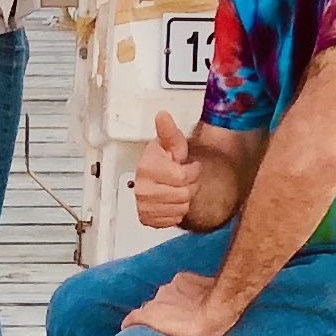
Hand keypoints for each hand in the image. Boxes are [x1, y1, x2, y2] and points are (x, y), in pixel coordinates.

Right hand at [122, 268, 233, 335]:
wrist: (219, 305)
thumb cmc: (202, 329)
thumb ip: (162, 334)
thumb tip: (159, 335)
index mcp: (150, 315)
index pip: (132, 318)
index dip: (131, 324)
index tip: (129, 328)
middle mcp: (156, 299)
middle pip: (152, 307)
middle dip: (158, 314)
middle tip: (170, 325)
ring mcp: (169, 287)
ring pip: (166, 296)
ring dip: (172, 304)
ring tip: (185, 313)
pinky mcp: (182, 278)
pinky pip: (178, 286)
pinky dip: (183, 292)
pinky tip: (194, 299)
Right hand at [132, 106, 202, 230]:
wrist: (153, 178)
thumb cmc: (164, 159)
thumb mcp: (171, 143)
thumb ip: (169, 131)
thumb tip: (162, 115)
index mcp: (147, 168)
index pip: (183, 177)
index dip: (193, 172)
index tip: (191, 166)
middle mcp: (142, 188)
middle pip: (183, 195)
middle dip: (191, 186)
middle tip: (186, 179)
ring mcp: (143, 205)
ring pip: (180, 209)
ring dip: (185, 200)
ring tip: (178, 189)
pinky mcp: (146, 218)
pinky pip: (173, 220)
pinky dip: (177, 212)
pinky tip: (172, 201)